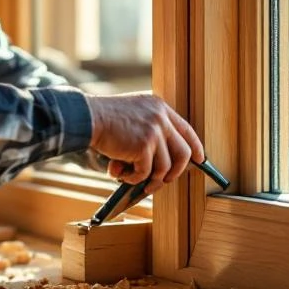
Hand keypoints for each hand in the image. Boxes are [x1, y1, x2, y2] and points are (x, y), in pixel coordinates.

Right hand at [85, 91, 205, 194]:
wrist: (87, 117)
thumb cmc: (105, 120)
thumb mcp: (134, 115)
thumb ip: (150, 130)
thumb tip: (162, 164)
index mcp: (160, 108)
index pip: (187, 130)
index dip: (195, 147)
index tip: (200, 160)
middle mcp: (161, 118)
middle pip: (184, 152)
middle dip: (176, 172)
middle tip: (164, 181)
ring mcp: (154, 132)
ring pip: (164, 168)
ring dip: (148, 179)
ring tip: (130, 177)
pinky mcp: (144, 146)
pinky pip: (145, 173)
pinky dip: (133, 178)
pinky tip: (120, 173)